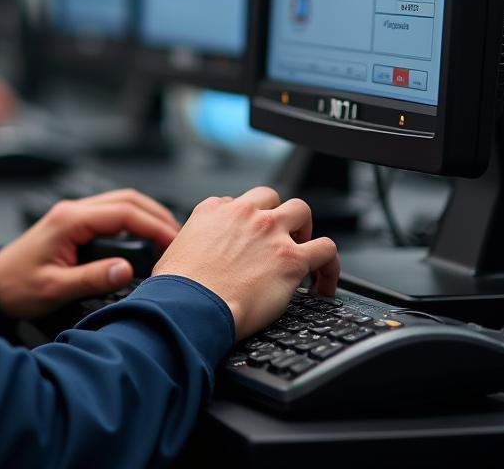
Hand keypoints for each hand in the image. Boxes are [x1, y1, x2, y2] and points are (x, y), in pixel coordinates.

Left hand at [0, 190, 180, 319]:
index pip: (123, 213)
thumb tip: (126, 270)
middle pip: (127, 199)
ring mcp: (75, 214)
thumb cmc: (17, 286)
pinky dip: (133, 221)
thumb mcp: (54, 288)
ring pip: (121, 203)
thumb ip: (91, 278)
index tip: (174, 241)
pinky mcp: (76, 224)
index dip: (153, 225)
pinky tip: (144, 239)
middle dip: (157, 215)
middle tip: (179, 237)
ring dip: (147, 215)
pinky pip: (112, 214)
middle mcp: (73, 210)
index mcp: (70, 220)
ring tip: (168, 238)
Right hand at [151, 186, 338, 339]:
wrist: (191, 306)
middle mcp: (244, 214)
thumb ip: (187, 244)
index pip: (238, 203)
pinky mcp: (292, 258)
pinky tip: (324, 284)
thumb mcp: (172, 252)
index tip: (247, 242)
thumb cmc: (178, 288)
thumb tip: (186, 257)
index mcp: (213, 211)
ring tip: (303, 253)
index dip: (245, 223)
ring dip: (305, 230)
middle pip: (271, 197)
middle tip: (278, 241)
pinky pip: (327, 249)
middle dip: (277, 215)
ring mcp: (270, 232)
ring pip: (302, 211)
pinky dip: (330, 266)